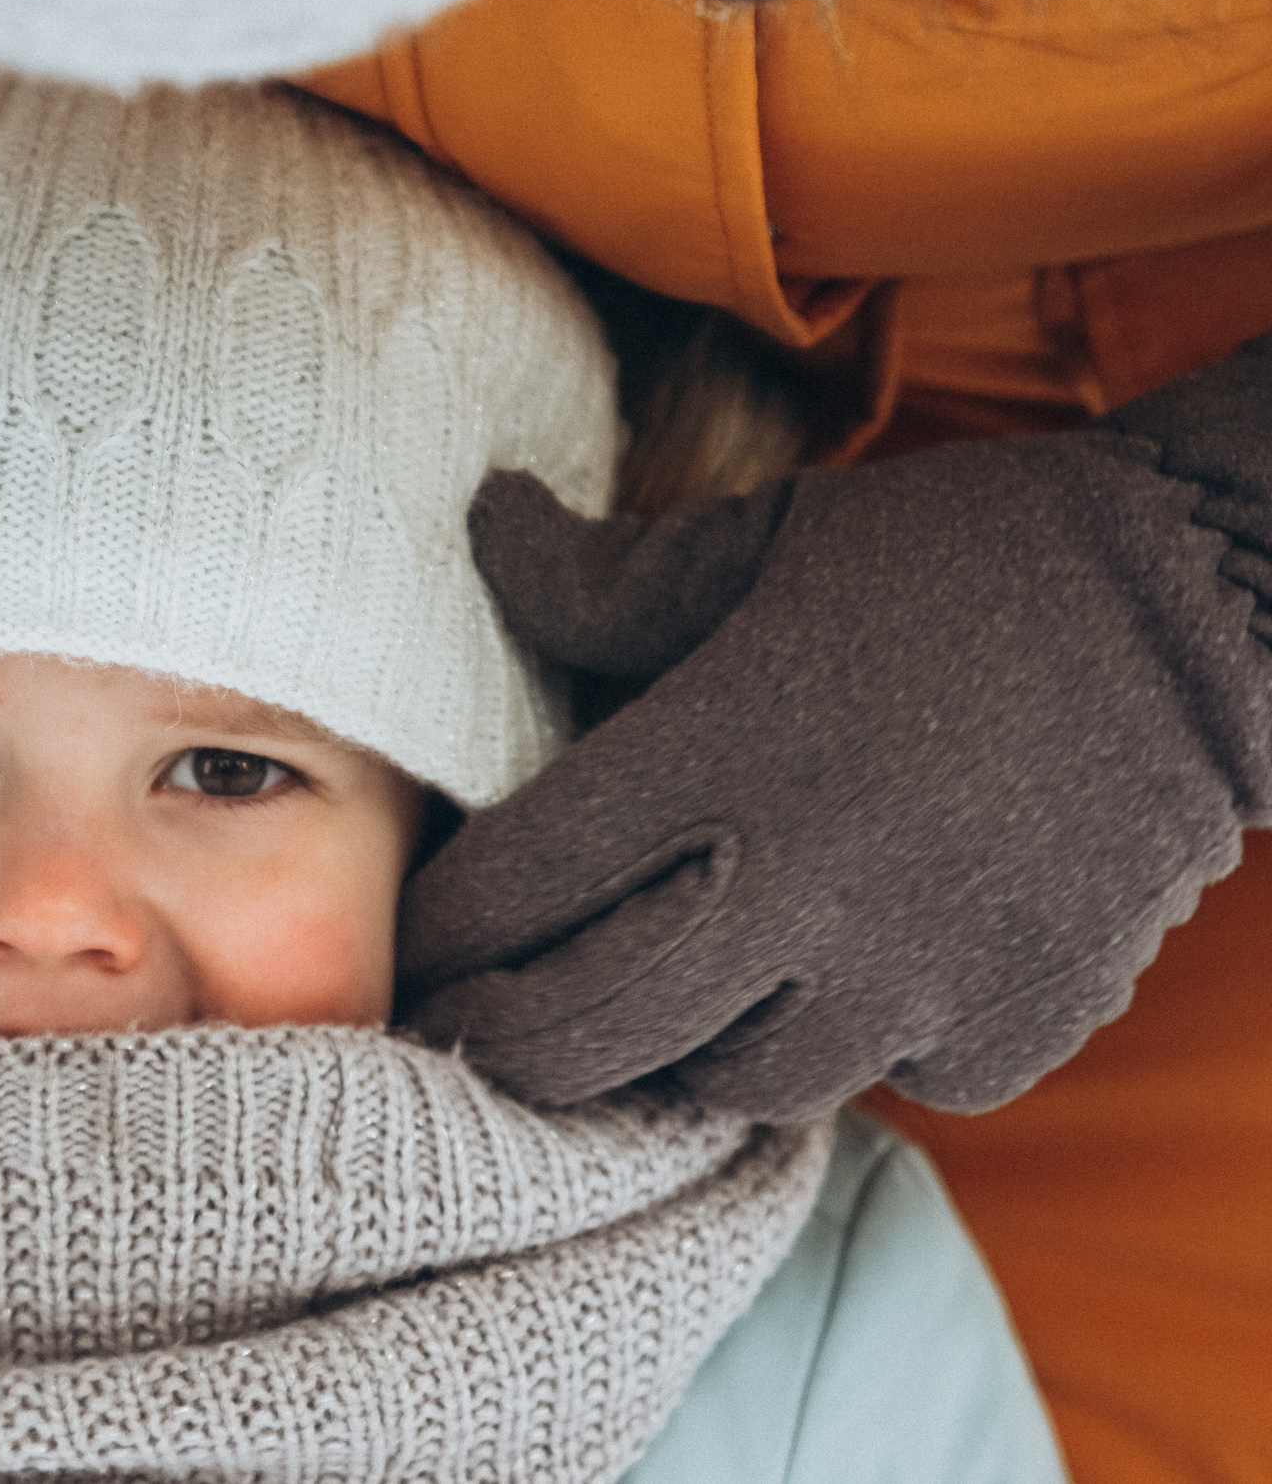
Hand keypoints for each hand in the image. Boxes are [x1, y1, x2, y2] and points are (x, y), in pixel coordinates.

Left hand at [399, 342, 1271, 1117]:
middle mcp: (805, 878)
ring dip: (684, 1051)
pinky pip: (885, 1086)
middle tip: (484, 1026)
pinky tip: (842, 983)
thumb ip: (606, 575)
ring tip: (664, 1004)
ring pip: (732, 1082)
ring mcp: (918, 969)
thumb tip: (481, 527)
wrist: (1207, 606)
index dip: (445, 926)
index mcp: (718, 749)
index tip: (421, 936)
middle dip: (511, 1037)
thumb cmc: (954, 562)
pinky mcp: (1016, 1024)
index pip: (517, 884)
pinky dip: (850, 1049)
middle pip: (590, 1028)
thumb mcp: (765, 537)